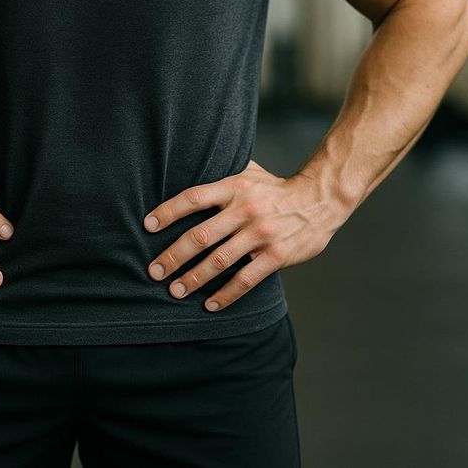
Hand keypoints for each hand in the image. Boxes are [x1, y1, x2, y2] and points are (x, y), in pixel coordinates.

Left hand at [143, 160, 348, 311]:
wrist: (320, 199)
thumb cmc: (276, 188)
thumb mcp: (249, 171)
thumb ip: (221, 172)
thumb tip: (188, 163)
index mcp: (234, 187)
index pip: (193, 198)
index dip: (168, 211)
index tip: (147, 226)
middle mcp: (245, 210)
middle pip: (200, 235)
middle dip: (173, 256)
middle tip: (154, 271)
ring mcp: (261, 234)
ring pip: (219, 261)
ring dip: (193, 279)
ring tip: (175, 291)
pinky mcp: (276, 255)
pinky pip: (246, 279)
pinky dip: (226, 294)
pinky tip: (210, 305)